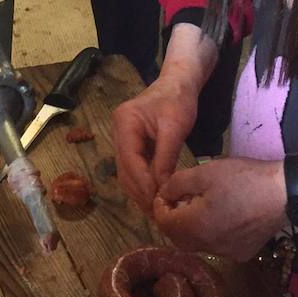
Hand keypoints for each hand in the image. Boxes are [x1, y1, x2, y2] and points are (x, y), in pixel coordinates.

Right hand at [113, 25, 216, 212]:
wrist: (179, 82)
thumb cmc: (178, 100)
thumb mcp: (175, 127)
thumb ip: (165, 157)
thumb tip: (162, 188)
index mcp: (125, 122)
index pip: (130, 161)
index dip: (142, 184)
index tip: (157, 203)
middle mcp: (118, 131)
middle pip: (124, 170)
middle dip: (140, 192)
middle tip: (156, 214)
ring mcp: (122, 137)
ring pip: (126, 172)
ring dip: (140, 191)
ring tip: (156, 210)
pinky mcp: (131, 143)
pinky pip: (133, 167)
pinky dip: (143, 182)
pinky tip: (155, 195)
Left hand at [154, 157, 287, 259]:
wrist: (283, 193)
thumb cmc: (242, 179)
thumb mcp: (204, 173)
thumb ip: (176, 184)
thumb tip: (163, 193)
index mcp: (196, 227)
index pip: (163, 223)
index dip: (160, 206)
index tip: (165, 192)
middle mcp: (208, 247)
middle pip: (178, 238)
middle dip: (173, 219)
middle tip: (179, 198)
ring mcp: (227, 253)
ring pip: (198, 244)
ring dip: (191, 227)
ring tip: (200, 205)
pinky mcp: (242, 254)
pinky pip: (217, 246)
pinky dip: (211, 234)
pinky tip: (222, 216)